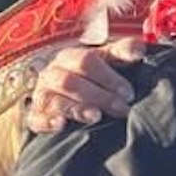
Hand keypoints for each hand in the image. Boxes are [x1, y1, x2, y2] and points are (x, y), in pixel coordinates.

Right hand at [23, 38, 142, 133]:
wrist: (64, 93)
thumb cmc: (92, 76)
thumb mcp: (107, 60)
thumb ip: (123, 52)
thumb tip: (140, 51)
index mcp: (70, 57)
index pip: (87, 61)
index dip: (109, 77)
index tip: (129, 93)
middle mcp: (53, 74)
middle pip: (71, 82)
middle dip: (99, 96)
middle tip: (121, 109)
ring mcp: (41, 94)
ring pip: (53, 99)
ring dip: (76, 108)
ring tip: (96, 116)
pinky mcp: (35, 115)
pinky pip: (35, 118)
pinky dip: (48, 121)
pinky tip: (61, 125)